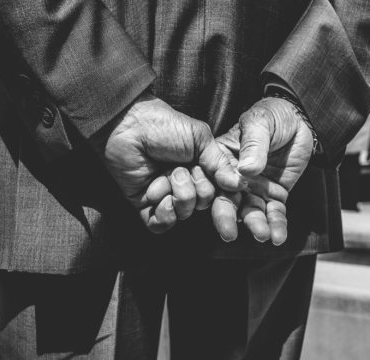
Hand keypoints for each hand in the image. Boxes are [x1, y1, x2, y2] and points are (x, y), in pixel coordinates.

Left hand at [101, 93, 242, 232]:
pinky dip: (163, 214)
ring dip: (178, 196)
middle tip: (182, 168)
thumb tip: (240, 184)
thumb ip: (220, 163)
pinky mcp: (145, 205)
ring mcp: (165, 195)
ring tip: (166, 174)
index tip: (225, 187)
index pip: (220, 192)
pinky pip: (160, 224)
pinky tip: (157, 194)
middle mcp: (186, 184)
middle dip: (196, 188)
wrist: (129, 126)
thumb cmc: (164, 126)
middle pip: (203, 205)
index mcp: (201, 168)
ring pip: (183, 215)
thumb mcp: (200, 139)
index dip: (223, 193)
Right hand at [212, 97, 314, 244]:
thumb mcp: (260, 122)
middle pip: (226, 200)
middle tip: (228, 233)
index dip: (211, 191)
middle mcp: (233, 178)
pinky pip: (273, 214)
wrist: (302, 120)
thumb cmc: (273, 115)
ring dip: (254, 225)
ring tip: (262, 235)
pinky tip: (278, 237)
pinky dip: (276, 226)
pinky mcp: (273, 196)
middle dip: (226, 218)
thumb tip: (246, 169)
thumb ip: (253, 144)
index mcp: (222, 158)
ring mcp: (253, 189)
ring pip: (249, 212)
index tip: (219, 199)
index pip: (211, 178)